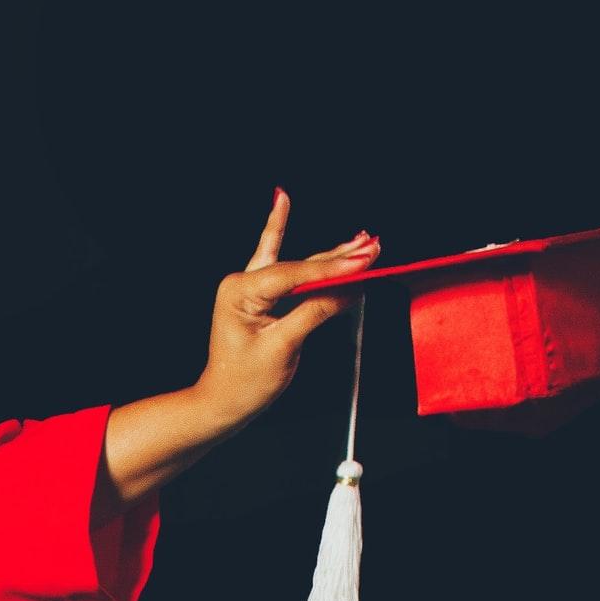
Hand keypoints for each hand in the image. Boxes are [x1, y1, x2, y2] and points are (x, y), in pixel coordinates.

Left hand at [194, 188, 379, 430]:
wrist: (224, 401)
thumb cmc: (245, 381)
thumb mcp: (282, 348)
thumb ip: (314, 313)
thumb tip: (350, 289)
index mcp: (239, 292)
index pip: (294, 274)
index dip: (333, 269)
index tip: (366, 262)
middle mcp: (242, 283)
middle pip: (299, 265)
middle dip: (339, 258)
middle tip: (375, 246)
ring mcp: (251, 287)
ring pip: (298, 265)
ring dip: (332, 255)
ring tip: (365, 240)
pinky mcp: (261, 294)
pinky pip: (281, 262)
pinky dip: (284, 233)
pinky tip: (282, 200)